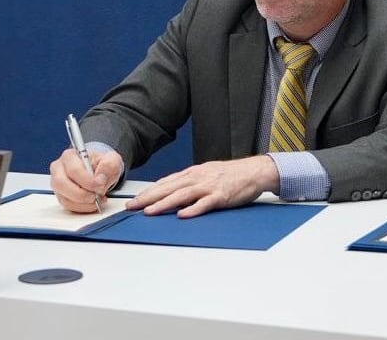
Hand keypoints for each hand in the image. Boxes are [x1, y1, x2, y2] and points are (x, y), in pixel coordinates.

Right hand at [49, 148, 122, 213]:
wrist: (100, 171)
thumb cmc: (102, 163)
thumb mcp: (111, 159)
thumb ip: (108, 165)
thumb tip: (100, 178)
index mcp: (70, 156)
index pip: (73, 170)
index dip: (87, 181)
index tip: (100, 185)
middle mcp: (59, 169)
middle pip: (61, 184)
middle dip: (81, 194)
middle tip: (96, 196)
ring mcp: (58, 184)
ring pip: (63, 198)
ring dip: (82, 203)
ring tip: (97, 200)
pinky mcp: (61, 196)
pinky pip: (68, 206)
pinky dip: (82, 208)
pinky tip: (92, 204)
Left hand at [125, 156, 279, 217]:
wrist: (254, 171)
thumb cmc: (231, 175)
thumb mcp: (206, 174)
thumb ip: (189, 183)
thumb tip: (170, 193)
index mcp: (193, 173)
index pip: (165, 183)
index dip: (148, 192)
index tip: (134, 201)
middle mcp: (198, 178)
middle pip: (169, 188)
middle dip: (148, 198)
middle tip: (132, 207)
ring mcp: (209, 186)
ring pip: (182, 195)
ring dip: (164, 204)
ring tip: (149, 212)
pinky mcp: (221, 196)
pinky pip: (205, 203)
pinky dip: (193, 209)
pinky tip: (182, 215)